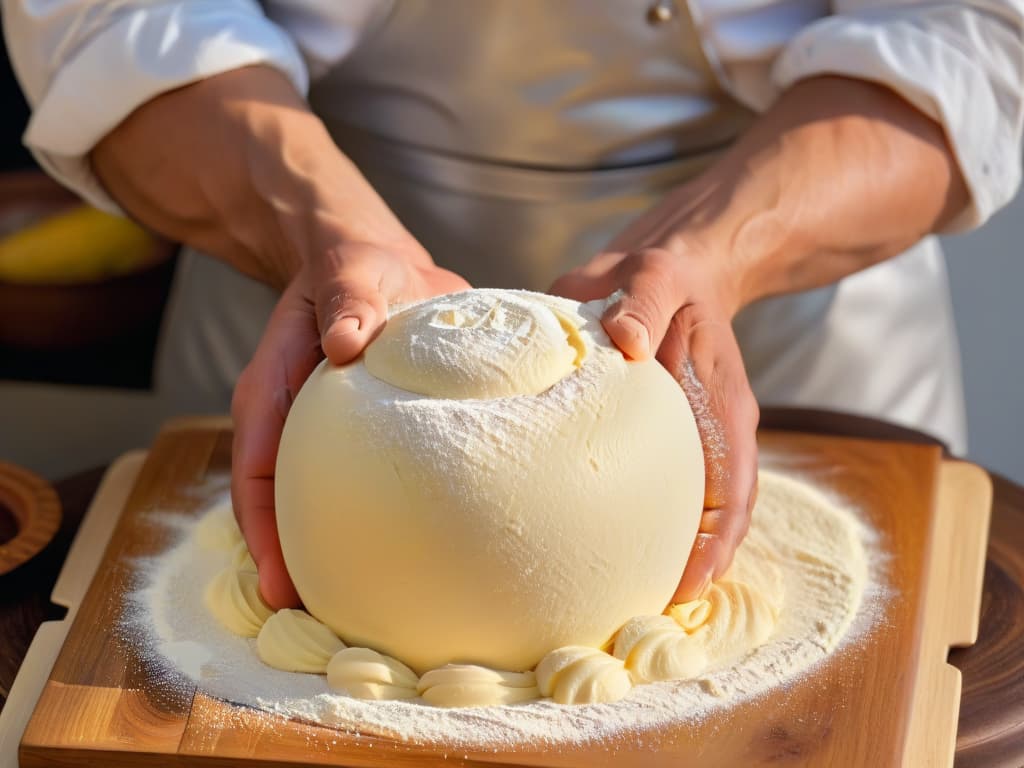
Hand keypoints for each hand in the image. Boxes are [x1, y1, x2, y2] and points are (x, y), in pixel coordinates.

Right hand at [231, 241, 469, 607]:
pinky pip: (356, 487)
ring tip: (359, 608)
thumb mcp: (350, 271)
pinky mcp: (361, 438)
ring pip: (315, 504)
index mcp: (275, 388)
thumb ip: (347, 301)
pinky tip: (398, 555)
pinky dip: (367, 522)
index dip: (263, 531)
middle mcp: (293, 422)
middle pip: (278, 506)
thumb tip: (345, 344)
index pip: (256, 471)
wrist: (373, 266)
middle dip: (291, 563)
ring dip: (328, 552)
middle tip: (322, 619)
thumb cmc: (356, 268)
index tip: (280, 584)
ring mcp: (324, 435)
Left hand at [550, 222, 758, 603]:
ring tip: (616, 596)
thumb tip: (624, 342)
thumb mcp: (658, 275)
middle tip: (644, 610)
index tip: (691, 583)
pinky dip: (625, 521)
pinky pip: (641, 488)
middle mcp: (703, 433)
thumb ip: (644, 304)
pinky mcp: (640, 434)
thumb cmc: (665, 275)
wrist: (658, 270)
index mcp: (720, 406)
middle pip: (709, 517)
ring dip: (658, 553)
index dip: (717, 541)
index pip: (733, 488)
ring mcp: (675, 439)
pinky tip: (591, 547)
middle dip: (687, 567)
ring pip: (677, 509)